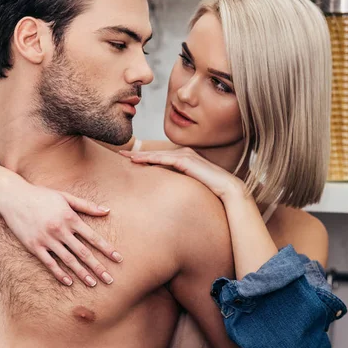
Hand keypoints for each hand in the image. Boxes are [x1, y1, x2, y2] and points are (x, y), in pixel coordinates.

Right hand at [0, 181, 121, 286]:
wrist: (14, 197)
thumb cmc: (42, 195)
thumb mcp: (66, 197)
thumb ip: (87, 205)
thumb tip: (107, 211)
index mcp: (70, 218)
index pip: (93, 237)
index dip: (107, 249)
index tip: (118, 259)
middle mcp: (60, 230)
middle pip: (83, 252)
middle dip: (98, 267)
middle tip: (109, 279)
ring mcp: (47, 239)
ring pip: (68, 260)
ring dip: (82, 273)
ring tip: (93, 283)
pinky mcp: (34, 246)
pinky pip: (49, 263)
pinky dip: (59, 273)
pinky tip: (69, 282)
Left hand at [119, 147, 244, 200]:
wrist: (228, 190)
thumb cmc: (212, 191)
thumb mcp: (191, 186)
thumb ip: (180, 185)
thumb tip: (168, 194)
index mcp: (185, 159)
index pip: (160, 157)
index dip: (144, 157)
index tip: (129, 159)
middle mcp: (184, 153)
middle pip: (155, 153)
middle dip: (137, 153)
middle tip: (120, 154)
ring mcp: (185, 155)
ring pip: (157, 154)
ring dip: (140, 155)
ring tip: (124, 156)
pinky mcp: (185, 161)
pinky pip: (163, 159)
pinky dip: (149, 158)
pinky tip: (137, 161)